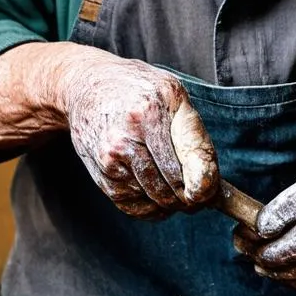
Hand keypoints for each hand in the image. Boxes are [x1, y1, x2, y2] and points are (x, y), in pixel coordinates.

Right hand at [61, 54, 218, 219]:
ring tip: (181, 193)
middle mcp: (131, 133)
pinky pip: (133, 206)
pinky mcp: (102, 173)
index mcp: (154, 110)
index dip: (205, 183)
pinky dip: (151, 208)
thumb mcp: (172, 92)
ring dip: (172, 204)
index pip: (189, 158)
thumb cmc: (138, 89)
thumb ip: (193, 132)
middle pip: (174, 185)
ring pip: (155, 199)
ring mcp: (113, 156)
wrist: (85, 86)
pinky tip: (157, 197)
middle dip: (192, 197)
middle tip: (201, 196)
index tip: (209, 193)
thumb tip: (209, 182)